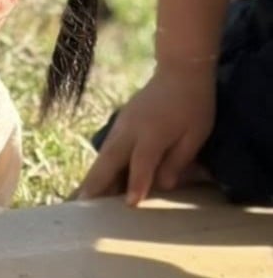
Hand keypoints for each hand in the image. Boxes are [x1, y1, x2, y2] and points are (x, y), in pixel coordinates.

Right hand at [78, 62, 216, 204]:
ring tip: (81, 199)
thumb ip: (178, 160)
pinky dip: (98, 167)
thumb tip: (163, 185)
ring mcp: (120, 126)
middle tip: (82, 206)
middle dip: (96, 184)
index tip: (130, 204)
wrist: (179, 71)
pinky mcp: (118, 124)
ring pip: (102, 156)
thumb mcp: (195, 134)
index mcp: (153, 133)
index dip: (136, 183)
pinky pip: (105, 150)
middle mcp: (130, 130)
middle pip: (109, 161)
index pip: (141, 163)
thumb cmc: (193, 104)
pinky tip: (95, 181)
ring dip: (92, 177)